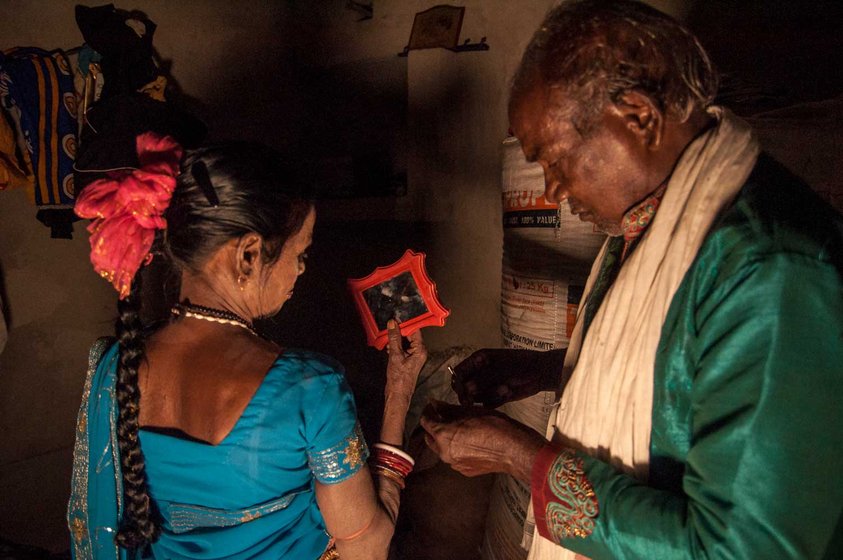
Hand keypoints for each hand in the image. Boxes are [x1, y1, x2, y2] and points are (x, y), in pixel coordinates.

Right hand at [384, 320, 427, 401]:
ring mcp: (414, 356)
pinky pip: (402, 348)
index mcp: (420, 350)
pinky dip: (395, 346)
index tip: (397, 317)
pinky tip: (388, 346)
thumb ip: (394, 338)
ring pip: (405, 341)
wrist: (397, 394)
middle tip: (389, 325)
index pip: (415, 330)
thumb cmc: (399, 378)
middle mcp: (419, 351)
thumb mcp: (395, 355)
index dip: (406, 323)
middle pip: (410, 335)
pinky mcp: (408, 359)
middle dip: (399, 331)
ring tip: (387, 337)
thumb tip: (392, 323)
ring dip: (396, 339)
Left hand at [419, 400, 544, 479]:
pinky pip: (454, 457)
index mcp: (443, 436)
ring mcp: (453, 464)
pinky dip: (456, 449)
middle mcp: (443, 453)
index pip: (426, 422)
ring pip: (442, 449)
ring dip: (444, 439)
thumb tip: (435, 404)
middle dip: (434, 427)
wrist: (513, 451)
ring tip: (458, 429)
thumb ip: (449, 409)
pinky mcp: (464, 471)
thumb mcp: (470, 412)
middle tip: (443, 416)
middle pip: (430, 438)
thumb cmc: (493, 425)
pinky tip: (469, 443)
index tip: (434, 405)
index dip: (428, 411)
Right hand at [452, 348, 565, 407]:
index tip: (463, 392)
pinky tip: (509, 392)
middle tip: (473, 402)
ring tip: (506, 388)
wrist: (541, 373)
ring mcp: (487, 385)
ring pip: (476, 397)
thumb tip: (466, 389)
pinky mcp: (495, 397)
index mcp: (478, 361)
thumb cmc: (521, 364)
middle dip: (469, 395)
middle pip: (464, 387)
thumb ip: (483, 379)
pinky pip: (487, 404)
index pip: (459, 372)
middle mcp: (480, 373)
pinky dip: (496, 401)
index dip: (458, 383)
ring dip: (489, 395)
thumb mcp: (501, 368)